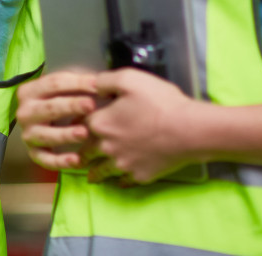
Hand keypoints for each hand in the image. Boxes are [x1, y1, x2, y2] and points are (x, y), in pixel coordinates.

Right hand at [16, 70, 98, 170]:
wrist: (44, 122)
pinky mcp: (34, 153)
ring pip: (46, 135)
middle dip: (70, 106)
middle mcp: (25, 112)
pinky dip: (60, 161)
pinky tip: (77, 161)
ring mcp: (28, 134)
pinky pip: (46, 159)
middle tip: (90, 105)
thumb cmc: (61, 100)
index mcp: (30, 91)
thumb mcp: (66, 87)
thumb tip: (104, 84)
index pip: (53, 83)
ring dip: (65, 134)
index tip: (97, 85)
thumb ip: (81, 83)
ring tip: (84, 133)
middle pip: (49, 108)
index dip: (76, 83)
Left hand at [84, 68, 201, 184]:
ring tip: (91, 177)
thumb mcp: (128, 79)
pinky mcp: (141, 175)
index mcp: (100, 124)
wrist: (189, 130)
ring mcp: (124, 164)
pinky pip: (125, 181)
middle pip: (87, 152)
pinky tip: (120, 182)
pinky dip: (120, 181)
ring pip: (103, 171)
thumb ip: (104, 81)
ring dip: (95, 173)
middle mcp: (107, 147)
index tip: (72, 127)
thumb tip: (92, 87)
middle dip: (81, 154)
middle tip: (76, 158)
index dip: (75, 124)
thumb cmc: (159, 102)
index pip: (79, 125)